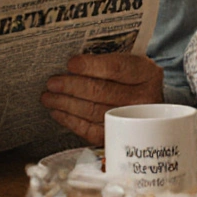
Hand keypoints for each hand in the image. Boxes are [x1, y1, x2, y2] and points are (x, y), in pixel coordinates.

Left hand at [42, 54, 164, 144]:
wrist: (147, 106)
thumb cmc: (131, 79)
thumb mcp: (129, 63)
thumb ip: (107, 61)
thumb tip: (71, 64)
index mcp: (147, 73)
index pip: (116, 68)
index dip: (91, 66)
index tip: (70, 63)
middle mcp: (144, 98)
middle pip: (102, 91)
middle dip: (72, 86)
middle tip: (52, 83)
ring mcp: (132, 120)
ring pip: (93, 111)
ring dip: (66, 104)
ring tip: (49, 97)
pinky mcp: (117, 135)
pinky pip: (90, 130)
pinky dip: (70, 121)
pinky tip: (58, 112)